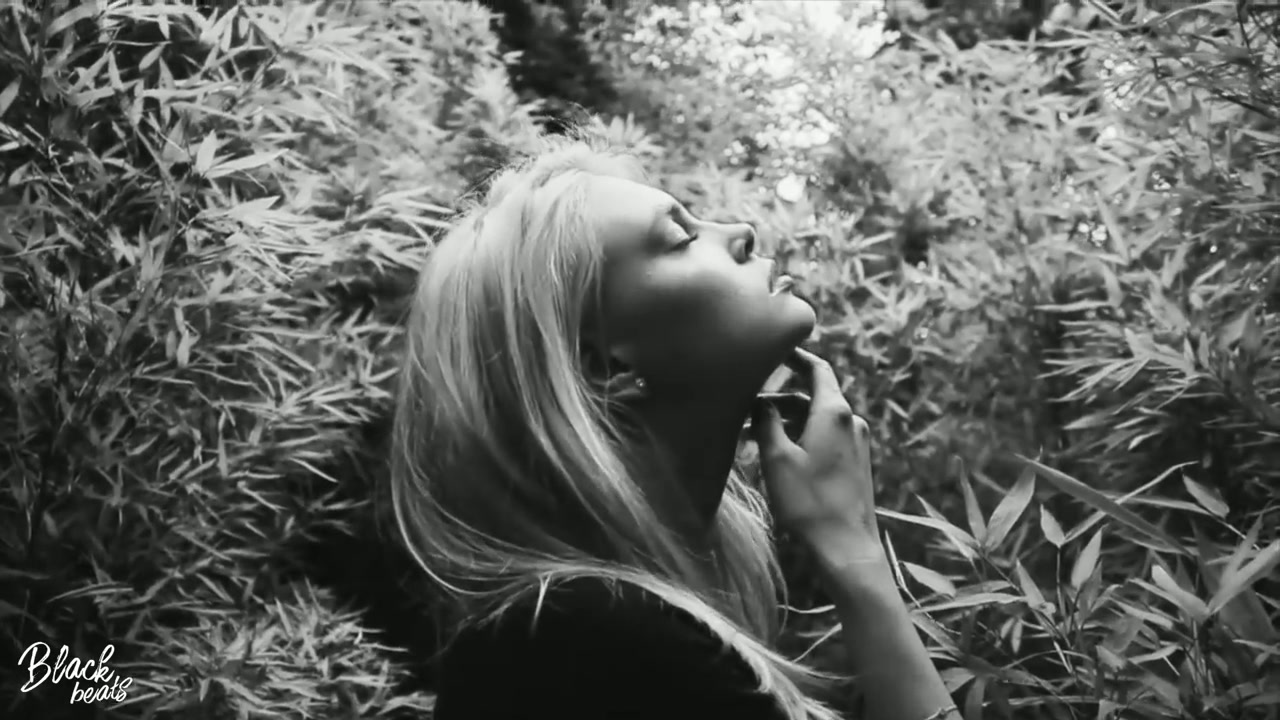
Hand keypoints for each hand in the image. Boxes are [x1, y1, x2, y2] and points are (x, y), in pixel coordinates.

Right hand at [752, 348, 881, 560]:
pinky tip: (777, 456)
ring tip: (751, 439)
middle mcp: (851, 421)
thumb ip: (768, 422)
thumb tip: (761, 401)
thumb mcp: (777, 458)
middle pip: (811, 397)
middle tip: (745, 409)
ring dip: (786, 424)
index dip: (796, 357)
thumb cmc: (808, 502)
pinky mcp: (856, 464)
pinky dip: (800, 439)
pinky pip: (825, 439)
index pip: (817, 369)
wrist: (846, 548)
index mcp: (834, 412)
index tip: (775, 349)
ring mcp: (857, 443)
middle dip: (778, 401)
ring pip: (815, 421)